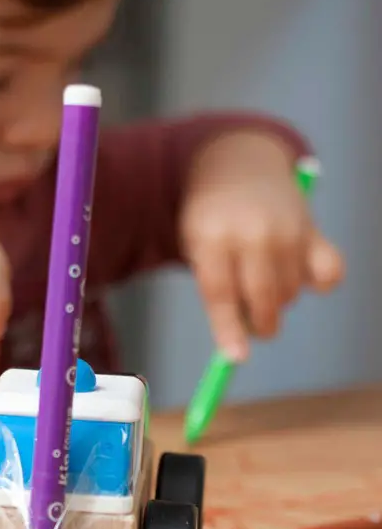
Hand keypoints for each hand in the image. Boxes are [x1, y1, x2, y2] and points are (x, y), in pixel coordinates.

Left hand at [179, 131, 344, 361]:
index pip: (220, 292)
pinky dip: (321, 285)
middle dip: (259, 325)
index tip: (234, 358)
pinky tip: (303, 277)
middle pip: (261, 297)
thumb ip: (217, 296)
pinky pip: (330, 274)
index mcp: (213, 236)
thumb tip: (237, 352)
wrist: (238, 169)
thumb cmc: (213, 224)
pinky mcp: (312, 228)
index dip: (228, 328)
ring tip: (262, 281)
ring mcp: (287, 228)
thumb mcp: (199, 252)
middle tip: (257, 327)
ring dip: (278, 302)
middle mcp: (253, 231)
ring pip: (290, 292)